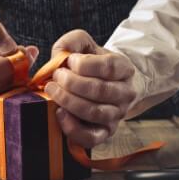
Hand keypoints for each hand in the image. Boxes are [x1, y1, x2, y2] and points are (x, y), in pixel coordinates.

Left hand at [44, 30, 136, 147]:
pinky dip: (73, 128)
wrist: (108, 85)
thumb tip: (60, 54)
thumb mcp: (85, 46)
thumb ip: (72, 42)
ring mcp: (117, 115)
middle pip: (100, 90)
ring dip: (69, 102)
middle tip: (55, 77)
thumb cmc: (92, 65)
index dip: (84, 65)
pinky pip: (91, 137)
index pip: (108, 67)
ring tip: (53, 91)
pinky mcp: (105, 133)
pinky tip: (60, 114)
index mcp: (124, 68)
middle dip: (71, 83)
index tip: (69, 61)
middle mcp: (125, 93)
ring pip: (94, 112)